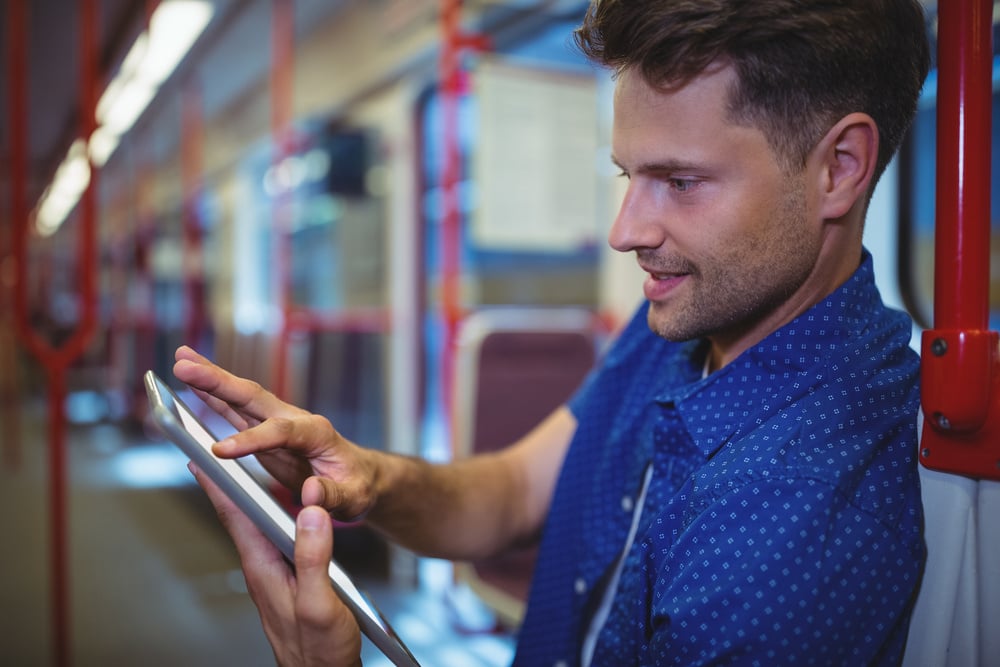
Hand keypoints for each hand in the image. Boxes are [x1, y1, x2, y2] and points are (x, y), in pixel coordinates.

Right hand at [173, 346, 377, 520]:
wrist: (359, 476)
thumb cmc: (357, 485)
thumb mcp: (353, 497)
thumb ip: (333, 496)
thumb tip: (311, 492)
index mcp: (317, 433)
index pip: (281, 431)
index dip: (251, 440)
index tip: (219, 451)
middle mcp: (294, 420)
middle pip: (253, 397)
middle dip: (219, 381)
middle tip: (183, 365)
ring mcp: (277, 422)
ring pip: (240, 397)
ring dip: (210, 379)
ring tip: (180, 360)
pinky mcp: (264, 431)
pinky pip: (234, 411)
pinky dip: (212, 397)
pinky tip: (191, 385)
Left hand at [191, 462, 362, 666]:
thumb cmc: (319, 650)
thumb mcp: (320, 603)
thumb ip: (314, 558)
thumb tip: (310, 511)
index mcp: (264, 567)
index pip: (235, 516)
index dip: (217, 483)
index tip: (198, 456)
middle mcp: (263, 567)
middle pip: (240, 516)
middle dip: (225, 483)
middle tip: (208, 453)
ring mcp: (274, 574)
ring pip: (257, 526)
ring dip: (246, 497)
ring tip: (236, 472)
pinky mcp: (288, 580)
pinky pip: (275, 538)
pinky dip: (272, 515)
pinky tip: (281, 511)